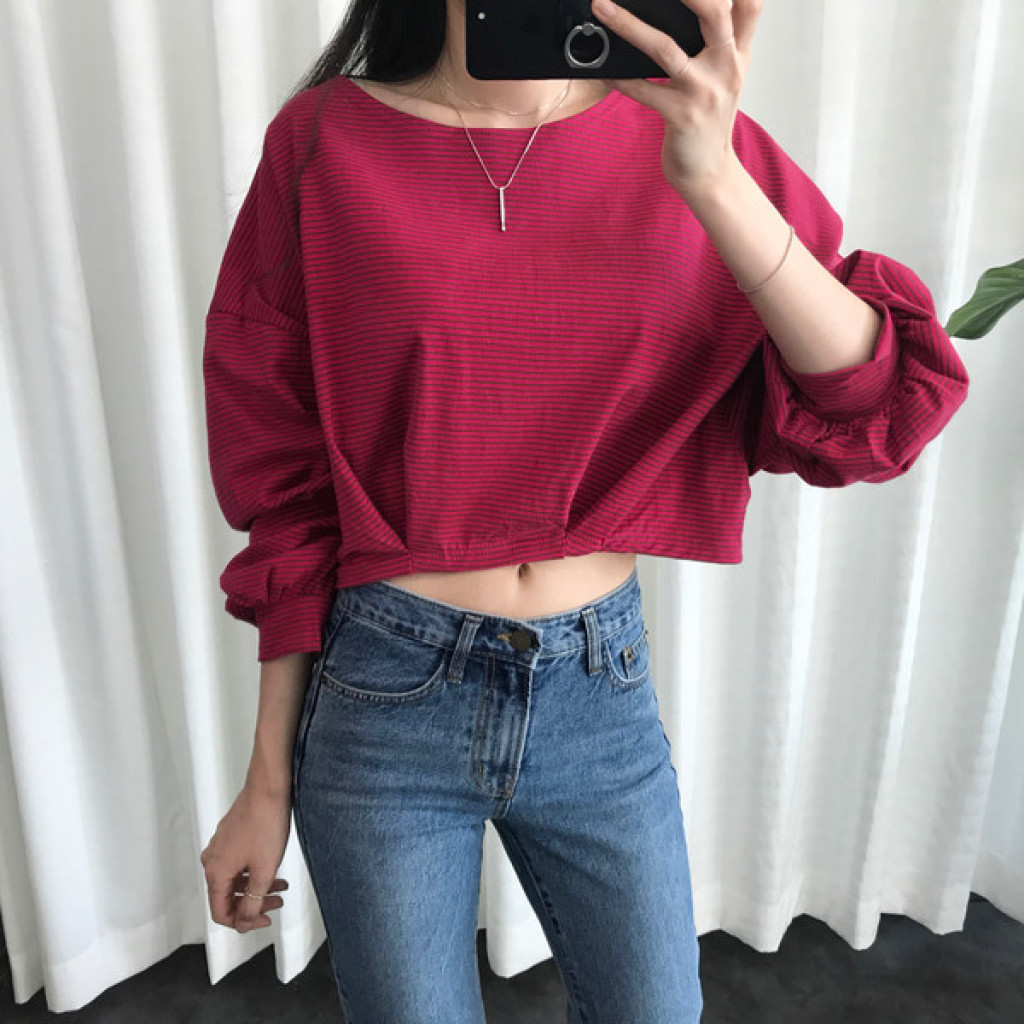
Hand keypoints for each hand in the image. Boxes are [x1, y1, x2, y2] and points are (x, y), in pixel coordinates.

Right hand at [200, 785, 291, 933]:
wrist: (268, 789)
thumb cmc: (265, 823)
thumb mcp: (263, 871)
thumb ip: (253, 902)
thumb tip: (245, 921)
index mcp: (215, 872)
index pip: (221, 913)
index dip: (244, 923)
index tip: (264, 920)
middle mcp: (212, 860)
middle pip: (228, 897)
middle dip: (254, 904)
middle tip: (276, 903)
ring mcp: (220, 847)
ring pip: (235, 879)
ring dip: (256, 888)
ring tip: (280, 886)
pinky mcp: (230, 836)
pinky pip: (238, 863)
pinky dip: (254, 871)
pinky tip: (273, 869)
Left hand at [590, 0, 762, 198]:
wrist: (708, 172)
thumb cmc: (709, 120)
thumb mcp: (724, 77)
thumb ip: (718, 42)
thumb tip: (686, 8)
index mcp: (738, 54)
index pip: (751, 6)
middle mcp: (726, 68)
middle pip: (714, 14)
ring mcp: (703, 92)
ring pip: (665, 49)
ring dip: (628, 25)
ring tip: (603, 8)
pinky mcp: (681, 116)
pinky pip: (642, 90)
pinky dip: (618, 77)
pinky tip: (602, 68)